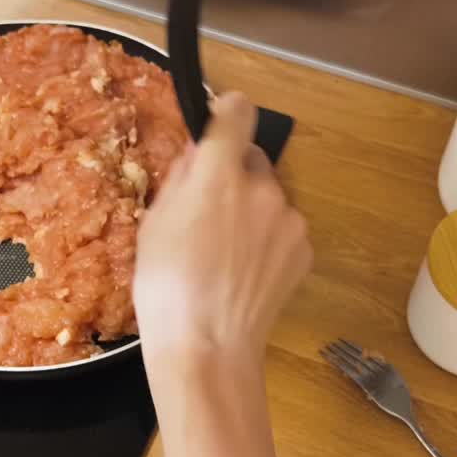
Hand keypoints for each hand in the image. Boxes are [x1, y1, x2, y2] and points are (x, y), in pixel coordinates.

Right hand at [134, 92, 311, 456]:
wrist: (207, 345)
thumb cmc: (165, 286)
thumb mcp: (154, 223)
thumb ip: (180, 178)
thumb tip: (197, 154)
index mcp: (217, 174)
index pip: (236, 114)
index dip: (227, 111)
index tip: (219, 119)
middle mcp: (261, 187)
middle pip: (252, 159)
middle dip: (232, 173)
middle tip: (206, 209)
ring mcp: (287, 219)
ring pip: (267, 196)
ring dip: (250, 209)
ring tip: (222, 251)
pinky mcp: (302, 249)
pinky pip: (281, 228)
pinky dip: (265, 238)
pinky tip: (242, 270)